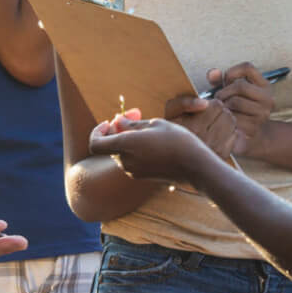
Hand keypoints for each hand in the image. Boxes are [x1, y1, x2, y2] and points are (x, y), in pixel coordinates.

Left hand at [89, 114, 220, 184]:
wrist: (196, 167)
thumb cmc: (177, 141)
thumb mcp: (155, 124)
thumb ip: (131, 124)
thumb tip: (117, 122)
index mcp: (125, 146)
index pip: (95, 143)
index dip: (97, 131)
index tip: (109, 122)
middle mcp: (125, 161)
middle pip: (109, 146)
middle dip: (117, 130)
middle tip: (135, 115)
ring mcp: (133, 171)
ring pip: (121, 153)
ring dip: (127, 140)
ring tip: (147, 128)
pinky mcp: (141, 177)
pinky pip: (130, 161)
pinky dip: (134, 150)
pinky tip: (151, 142)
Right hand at [164, 93, 237, 159]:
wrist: (172, 154)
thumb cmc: (173, 128)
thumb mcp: (171, 111)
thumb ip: (184, 102)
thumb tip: (204, 103)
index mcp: (193, 127)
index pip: (217, 105)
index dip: (211, 104)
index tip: (204, 109)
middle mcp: (205, 140)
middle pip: (227, 114)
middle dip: (219, 112)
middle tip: (209, 116)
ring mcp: (215, 150)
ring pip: (232, 124)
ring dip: (224, 121)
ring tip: (213, 124)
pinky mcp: (222, 156)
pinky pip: (234, 136)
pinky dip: (228, 133)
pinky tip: (216, 135)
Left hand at [206, 63, 273, 155]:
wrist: (248, 137)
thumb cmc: (236, 109)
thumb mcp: (229, 91)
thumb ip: (219, 80)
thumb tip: (212, 73)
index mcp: (264, 86)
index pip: (248, 67)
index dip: (232, 71)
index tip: (225, 81)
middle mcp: (268, 98)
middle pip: (240, 85)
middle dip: (224, 92)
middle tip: (218, 100)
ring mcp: (263, 114)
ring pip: (235, 102)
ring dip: (223, 106)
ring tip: (221, 110)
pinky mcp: (255, 128)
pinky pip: (233, 118)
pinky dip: (224, 118)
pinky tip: (223, 120)